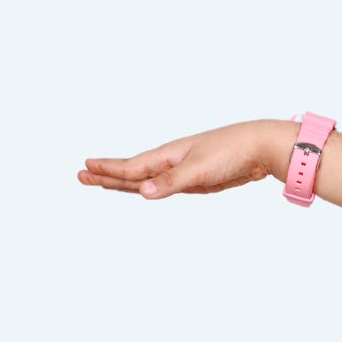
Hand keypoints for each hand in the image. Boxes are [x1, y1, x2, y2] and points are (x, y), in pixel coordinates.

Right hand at [77, 120, 292, 198]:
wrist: (259, 148)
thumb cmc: (230, 152)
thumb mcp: (199, 170)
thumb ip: (170, 182)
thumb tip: (141, 192)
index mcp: (168, 155)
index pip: (131, 167)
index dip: (108, 170)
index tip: (85, 169)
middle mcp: (171, 162)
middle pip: (133, 172)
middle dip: (108, 175)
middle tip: (82, 176)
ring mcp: (182, 171)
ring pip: (147, 180)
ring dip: (125, 182)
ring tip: (104, 182)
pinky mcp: (196, 180)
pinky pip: (165, 186)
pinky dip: (150, 188)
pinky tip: (144, 189)